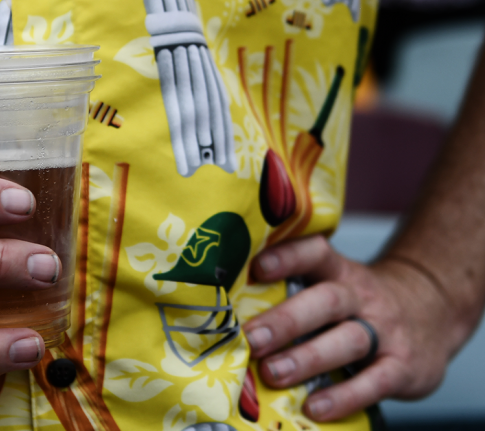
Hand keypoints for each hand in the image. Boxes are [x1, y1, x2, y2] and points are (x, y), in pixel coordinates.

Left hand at [242, 235, 458, 421]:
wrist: (432, 311)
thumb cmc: (358, 302)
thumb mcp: (333, 283)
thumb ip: (292, 291)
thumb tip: (226, 311)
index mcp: (337, 271)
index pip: (315, 252)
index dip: (287, 256)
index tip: (256, 266)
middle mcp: (360, 296)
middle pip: (325, 301)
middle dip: (285, 320)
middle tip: (251, 338)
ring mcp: (385, 331)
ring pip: (347, 340)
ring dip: (307, 358)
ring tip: (273, 374)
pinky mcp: (404, 366)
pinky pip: (375, 382)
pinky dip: (344, 396)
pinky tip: (314, 407)